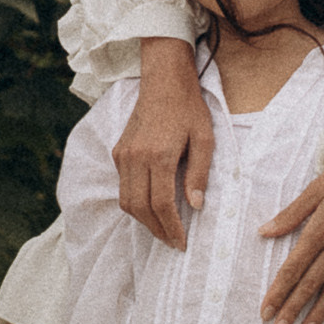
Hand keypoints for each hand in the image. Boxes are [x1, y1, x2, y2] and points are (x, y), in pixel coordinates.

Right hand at [115, 37, 210, 250]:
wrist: (164, 80)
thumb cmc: (189, 108)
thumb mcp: (205, 139)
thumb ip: (199, 174)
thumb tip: (195, 206)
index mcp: (159, 155)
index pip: (161, 204)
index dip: (171, 228)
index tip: (181, 243)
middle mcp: (136, 158)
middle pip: (140, 207)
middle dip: (156, 230)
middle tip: (172, 243)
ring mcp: (123, 155)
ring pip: (126, 200)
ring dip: (143, 220)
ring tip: (162, 230)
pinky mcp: (118, 151)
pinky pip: (123, 186)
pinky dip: (135, 202)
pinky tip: (150, 207)